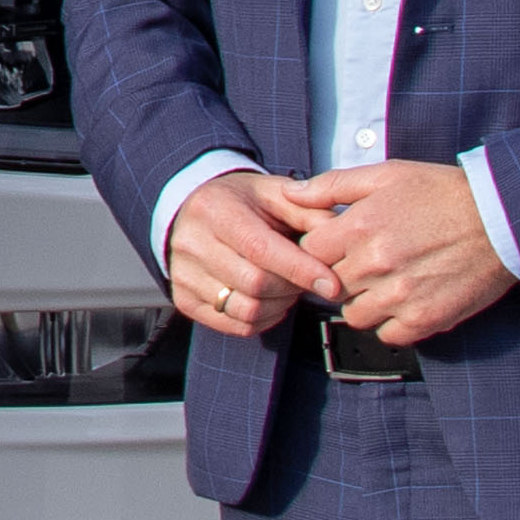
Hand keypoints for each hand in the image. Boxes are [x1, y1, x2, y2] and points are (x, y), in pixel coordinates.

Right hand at [159, 171, 329, 341]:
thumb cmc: (241, 203)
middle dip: (293, 288)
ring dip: (280, 306)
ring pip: (246, 310)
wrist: (192, 210)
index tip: (331, 283)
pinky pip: (234, 326)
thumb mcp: (274, 193)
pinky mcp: (183, 299)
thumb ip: (308, 211)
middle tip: (309, 279)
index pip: (260, 248)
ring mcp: (183, 274)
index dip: (300, 269)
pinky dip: (263, 320)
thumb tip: (336, 235)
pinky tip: (270, 301)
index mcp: (215, 209)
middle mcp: (191, 242)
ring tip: (288, 289)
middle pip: (255, 284)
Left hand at [285, 160, 516, 346]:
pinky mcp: (424, 319)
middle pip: (329, 285)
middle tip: (364, 263)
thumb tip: (294, 192)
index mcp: (360, 227)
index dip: (321, 248)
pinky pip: (387, 334)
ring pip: (354, 314)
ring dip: (364, 301)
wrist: (501, 218)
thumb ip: (335, 185)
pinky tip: (405, 301)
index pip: (310, 251)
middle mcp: (374, 264)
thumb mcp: (387, 174)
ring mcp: (399, 295)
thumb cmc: (443, 192)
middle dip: (341, 275)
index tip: (338, 245)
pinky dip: (392, 322)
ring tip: (385, 282)